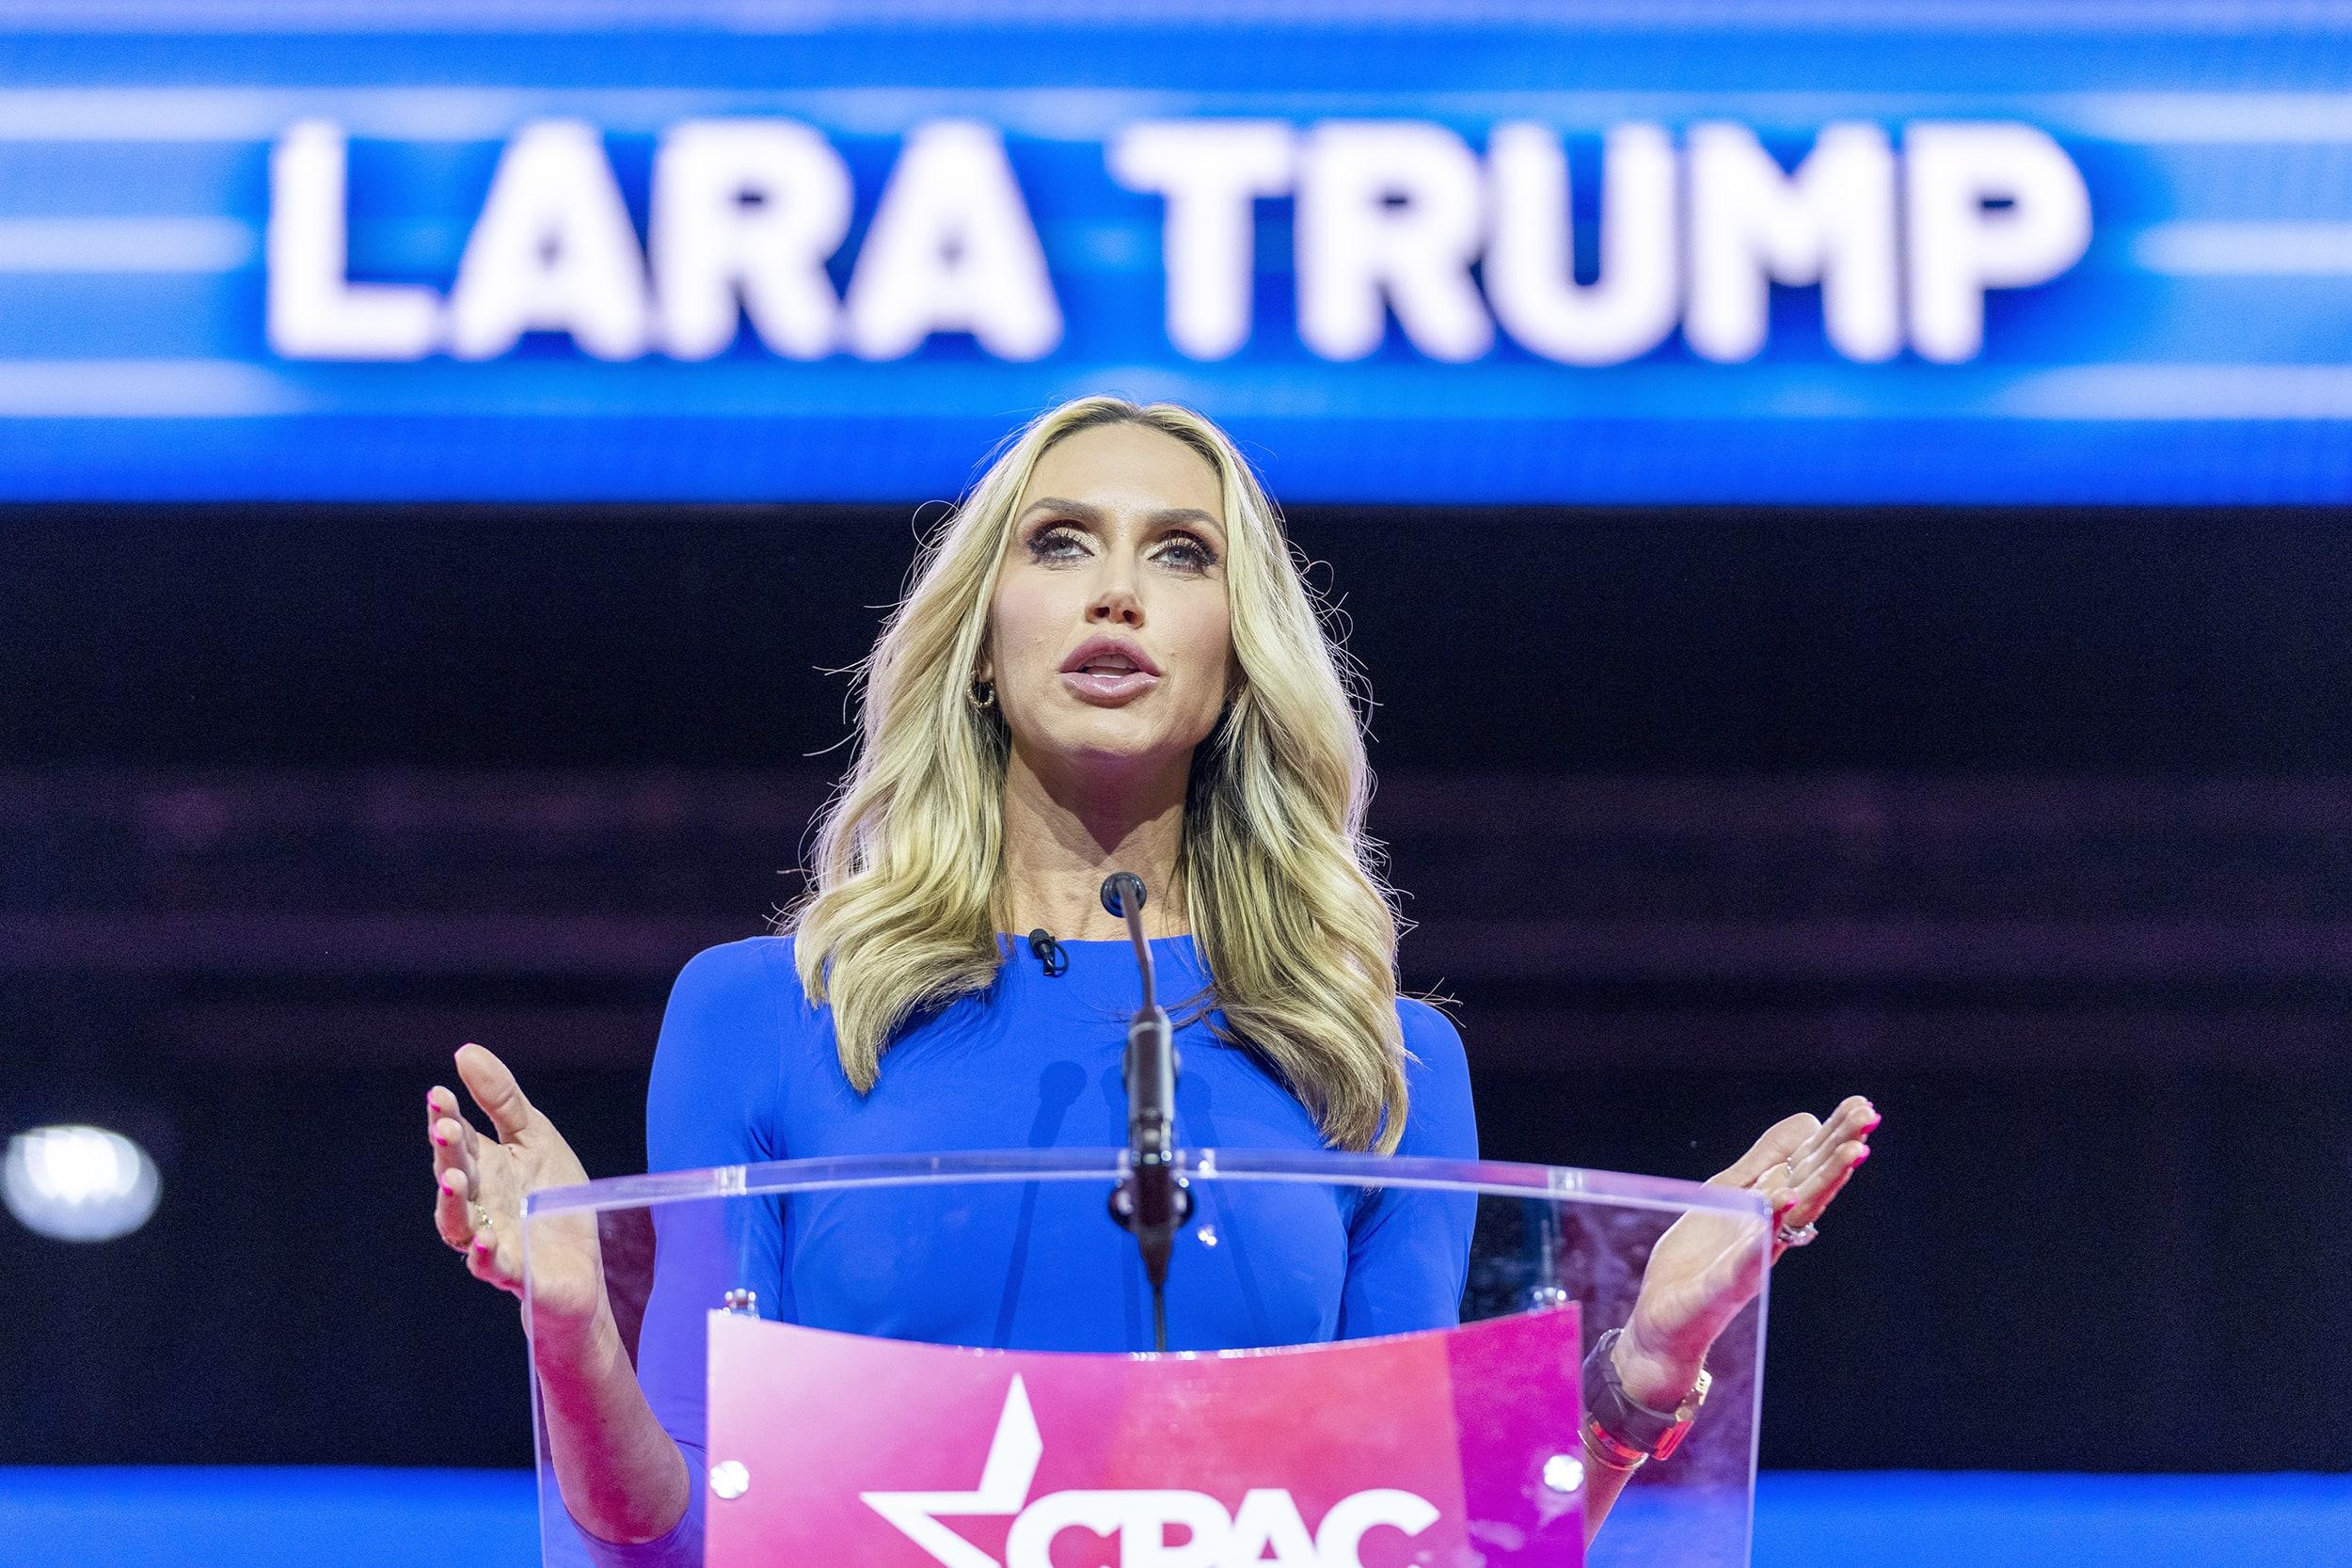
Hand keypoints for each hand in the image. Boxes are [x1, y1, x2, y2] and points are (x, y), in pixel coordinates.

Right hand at [427, 1044, 604, 1334]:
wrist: (581, 1264)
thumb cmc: (551, 1198)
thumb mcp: (535, 1138)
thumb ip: (502, 1100)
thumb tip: (464, 1051)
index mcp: (484, 1167)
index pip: (458, 1138)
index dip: (445, 1116)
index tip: (438, 1094)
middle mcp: (478, 1202)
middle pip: (454, 1175)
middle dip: (447, 1153)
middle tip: (445, 1128)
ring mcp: (491, 1239)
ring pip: (458, 1223)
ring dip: (451, 1203)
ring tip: (452, 1179)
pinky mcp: (512, 1273)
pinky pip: (490, 1267)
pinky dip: (484, 1255)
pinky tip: (486, 1238)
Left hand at [1613, 1095, 1879, 1408]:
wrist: (1663, 1322)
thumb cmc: (1700, 1257)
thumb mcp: (1729, 1193)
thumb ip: (1762, 1160)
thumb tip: (1806, 1120)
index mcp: (1772, 1208)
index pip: (1809, 1166)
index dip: (1833, 1136)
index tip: (1862, 1105)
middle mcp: (1772, 1232)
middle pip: (1813, 1185)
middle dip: (1840, 1150)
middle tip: (1869, 1117)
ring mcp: (1753, 1256)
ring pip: (1797, 1215)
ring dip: (1824, 1182)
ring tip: (1853, 1151)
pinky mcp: (1726, 1284)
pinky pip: (1750, 1252)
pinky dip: (1768, 1224)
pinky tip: (1781, 1197)